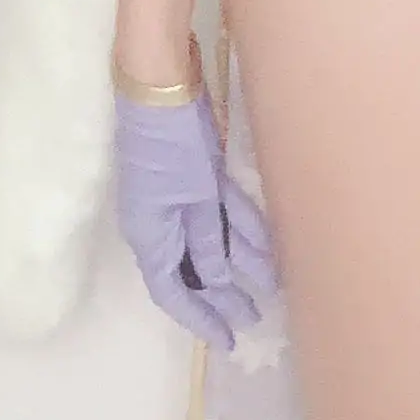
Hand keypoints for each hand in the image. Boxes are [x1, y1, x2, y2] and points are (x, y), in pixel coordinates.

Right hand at [112, 87, 276, 348]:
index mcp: (149, 231)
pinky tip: (268, 249)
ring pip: (213, 240)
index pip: (172, 291)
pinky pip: (224, 210)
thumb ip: (206, 240)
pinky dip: (245, 229)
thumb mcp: (188, 197)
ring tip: (269, 292)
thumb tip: (220, 282)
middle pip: (194, 269)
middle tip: (254, 321)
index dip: (199, 318)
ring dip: (240, 265)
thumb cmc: (167, 142)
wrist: (162, 78)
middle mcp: (164, 219)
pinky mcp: (201, 171)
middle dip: (223, 298)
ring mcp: (183, 194)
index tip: (226, 341)